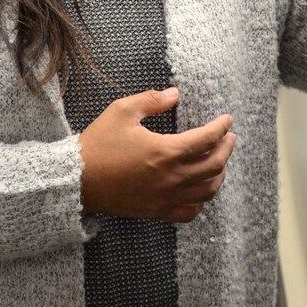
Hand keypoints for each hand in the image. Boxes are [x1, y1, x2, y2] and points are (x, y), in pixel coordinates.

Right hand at [78, 88, 235, 222]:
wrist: (76, 180)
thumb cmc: (98, 144)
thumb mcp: (122, 111)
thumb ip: (152, 100)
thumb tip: (174, 94)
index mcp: (166, 151)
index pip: (207, 139)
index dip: (221, 128)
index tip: (227, 120)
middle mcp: (171, 178)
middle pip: (215, 166)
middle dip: (227, 149)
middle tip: (229, 138)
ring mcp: (166, 198)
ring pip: (208, 191)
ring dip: (219, 175)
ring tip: (220, 162)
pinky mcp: (157, 211)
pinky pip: (189, 212)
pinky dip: (201, 201)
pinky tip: (201, 190)